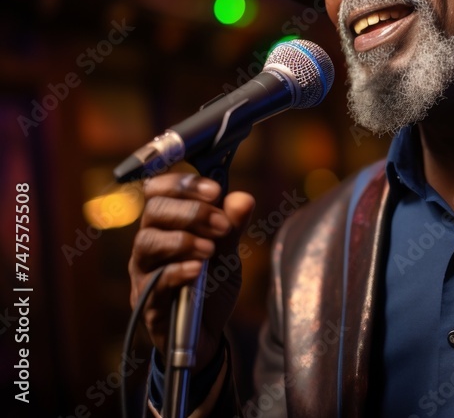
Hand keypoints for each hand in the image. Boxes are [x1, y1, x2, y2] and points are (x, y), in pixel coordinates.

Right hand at [128, 173, 254, 373]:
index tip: (215, 190)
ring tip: (211, 249)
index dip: (184, 184)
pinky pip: (154, 281)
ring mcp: (145, 273)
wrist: (207, 334)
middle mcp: (150, 245)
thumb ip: (232, 227)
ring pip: (148, 242)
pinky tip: (198, 271)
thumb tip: (243, 198)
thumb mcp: (228, 254)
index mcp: (166, 226)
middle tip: (222, 225)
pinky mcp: (148, 302)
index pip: (160, 191)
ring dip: (183, 239)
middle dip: (192, 211)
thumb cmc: (210, 287)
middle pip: (154, 211)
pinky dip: (178, 271)